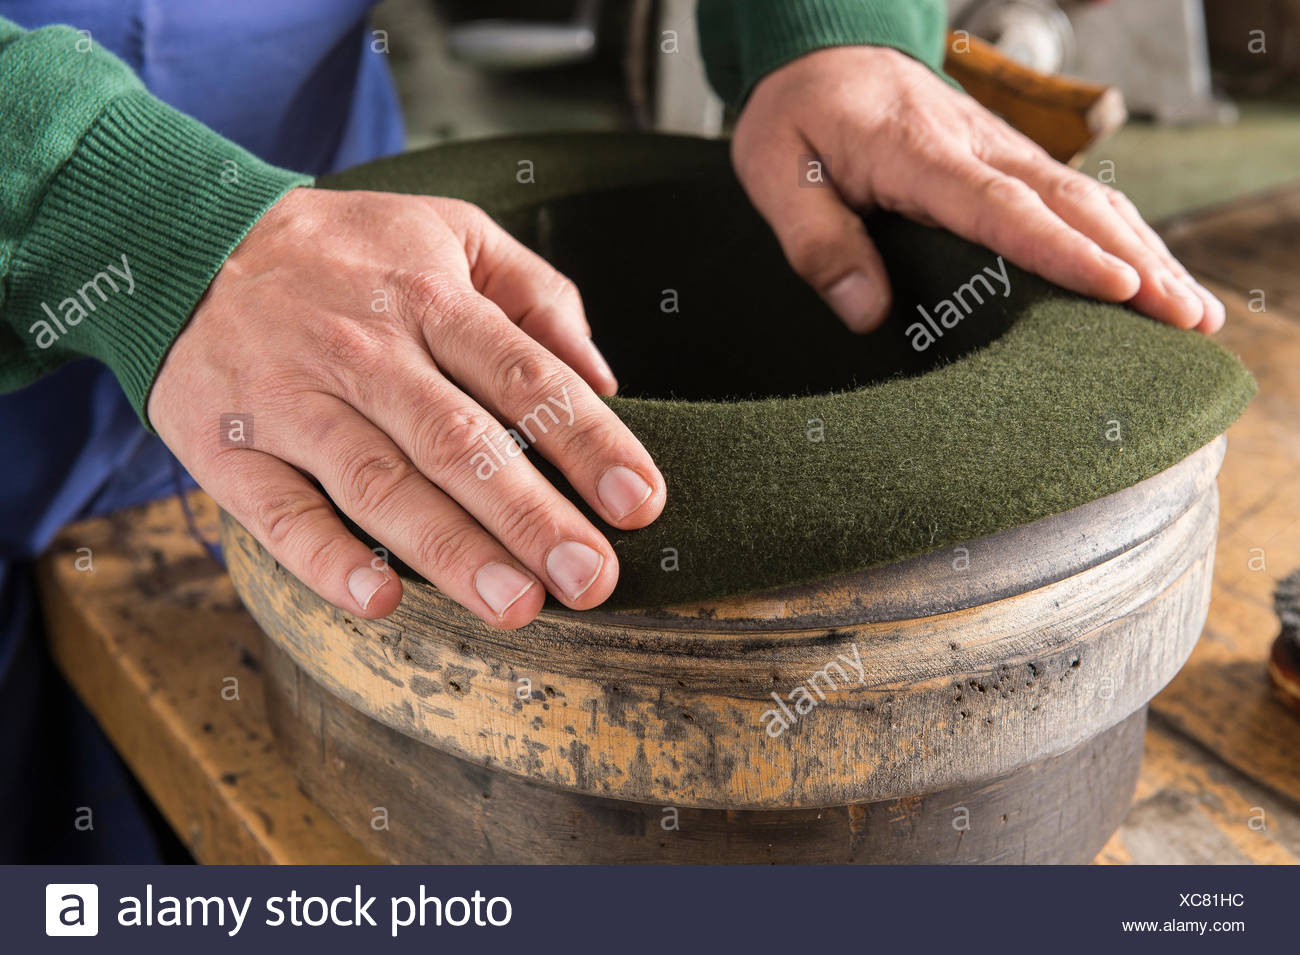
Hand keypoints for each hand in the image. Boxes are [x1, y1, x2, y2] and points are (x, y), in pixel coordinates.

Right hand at [148, 188, 664, 627]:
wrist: (187, 244)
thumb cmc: (347, 253)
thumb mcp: (449, 231)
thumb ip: (536, 293)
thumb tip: (604, 377)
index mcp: (430, 299)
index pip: (525, 375)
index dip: (588, 441)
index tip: (641, 503)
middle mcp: (365, 352)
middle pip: (459, 442)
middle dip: (531, 516)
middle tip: (592, 578)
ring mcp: (294, 403)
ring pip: (379, 484)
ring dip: (449, 550)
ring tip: (516, 606)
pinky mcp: (232, 450)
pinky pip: (280, 513)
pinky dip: (327, 560)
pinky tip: (381, 601)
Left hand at [730, 45, 1223, 334]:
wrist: (823, 48)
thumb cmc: (798, 117)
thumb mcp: (777, 176)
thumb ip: (819, 243)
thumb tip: (866, 314)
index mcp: (919, 154)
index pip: (1001, 207)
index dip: (1062, 250)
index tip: (1118, 288)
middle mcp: (977, 147)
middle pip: (1071, 204)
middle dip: (1135, 261)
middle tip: (1185, 319)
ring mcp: (1001, 149)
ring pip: (1089, 198)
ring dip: (1145, 251)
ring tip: (1192, 311)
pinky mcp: (1008, 157)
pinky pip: (1078, 196)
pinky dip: (1123, 235)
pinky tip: (1152, 272)